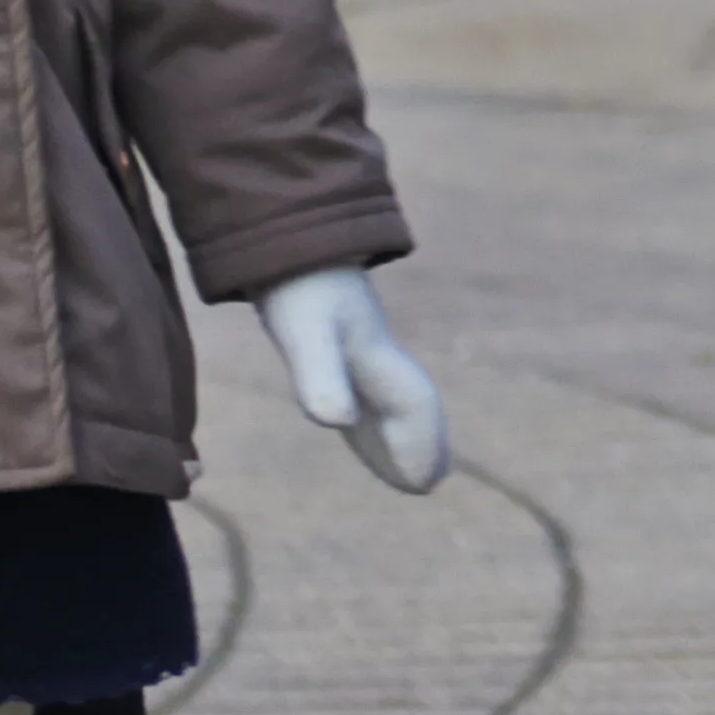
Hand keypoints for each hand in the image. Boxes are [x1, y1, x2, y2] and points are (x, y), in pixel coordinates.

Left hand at [258, 266, 453, 490]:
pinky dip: (370, 410)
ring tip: (402, 462)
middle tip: (427, 483)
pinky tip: (355, 416)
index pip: (414, 406)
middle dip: (421, 442)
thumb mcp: (307, 334)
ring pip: (388, 396)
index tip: (428, 483)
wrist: (286, 230)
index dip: (423, 443)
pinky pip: (363, 383)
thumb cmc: (298, 289)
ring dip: (399, 430)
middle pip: (409, 405)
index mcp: (379, 357)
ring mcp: (358, 344)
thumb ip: (321, 377)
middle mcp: (376, 353)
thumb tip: (339, 423)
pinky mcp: (334, 337)